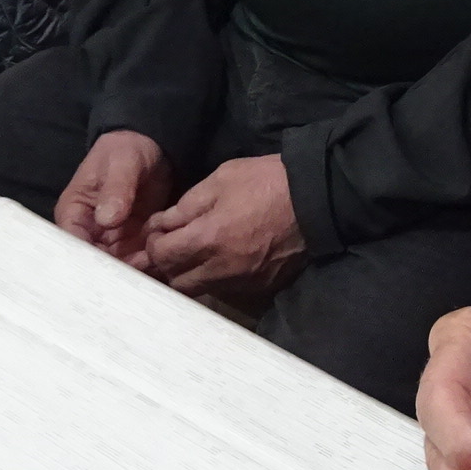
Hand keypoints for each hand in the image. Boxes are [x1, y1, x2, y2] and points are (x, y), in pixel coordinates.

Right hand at [55, 129, 171, 264]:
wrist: (152, 148)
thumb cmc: (126, 150)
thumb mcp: (122, 163)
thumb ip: (115, 189)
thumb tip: (107, 219)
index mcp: (73, 213)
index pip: (73, 245)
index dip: (88, 261)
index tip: (109, 269)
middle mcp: (89, 232)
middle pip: (95, 263)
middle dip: (115, 270)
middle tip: (138, 266)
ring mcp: (111, 239)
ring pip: (118, 266)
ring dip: (134, 269)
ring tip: (153, 261)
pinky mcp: (133, 242)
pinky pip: (137, 260)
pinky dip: (148, 262)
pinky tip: (161, 259)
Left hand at [141, 153, 306, 300]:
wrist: (316, 198)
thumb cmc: (266, 181)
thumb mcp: (222, 179)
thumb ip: (187, 205)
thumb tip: (162, 224)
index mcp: (208, 238)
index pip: (162, 255)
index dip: (154, 244)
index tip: (160, 232)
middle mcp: (221, 268)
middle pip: (176, 281)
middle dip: (168, 263)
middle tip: (173, 245)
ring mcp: (241, 281)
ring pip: (199, 290)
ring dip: (190, 274)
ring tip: (195, 254)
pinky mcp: (259, 286)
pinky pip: (225, 289)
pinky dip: (215, 278)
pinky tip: (221, 259)